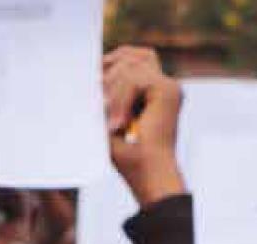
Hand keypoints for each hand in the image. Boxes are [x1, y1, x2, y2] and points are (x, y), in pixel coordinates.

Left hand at [103, 46, 186, 204]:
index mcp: (154, 92)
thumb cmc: (128, 156)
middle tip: (99, 103)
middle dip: (109, 72)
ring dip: (112, 92)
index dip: (111, 62)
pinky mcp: (168, 90)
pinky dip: (120, 100)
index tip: (93, 83)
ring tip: (110, 121)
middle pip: (133, 55)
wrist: (148, 175)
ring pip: (130, 66)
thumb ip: (105, 96)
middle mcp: (166, 86)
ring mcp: (169, 87)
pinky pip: (134, 79)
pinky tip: (118, 124)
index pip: (133, 58)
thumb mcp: (109, 120)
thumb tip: (87, 74)